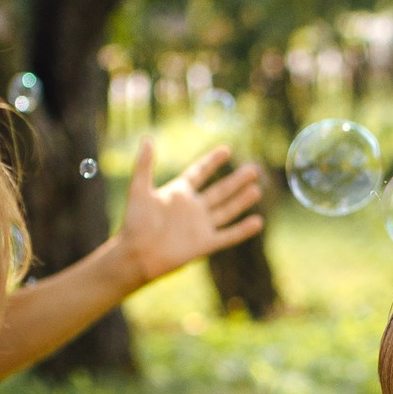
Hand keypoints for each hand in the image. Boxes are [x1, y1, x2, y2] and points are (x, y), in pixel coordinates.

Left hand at [111, 137, 264, 293]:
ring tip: (257, 189)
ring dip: (242, 200)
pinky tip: (258, 222)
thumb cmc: (135, 223)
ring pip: (227, 210)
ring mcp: (200, 226)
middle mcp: (193, 208)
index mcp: (179, 193)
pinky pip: (228, 236)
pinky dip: (242, 230)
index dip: (212, 162)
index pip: (199, 173)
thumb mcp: (139, 190)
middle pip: (220, 190)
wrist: (136, 255)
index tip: (226, 149)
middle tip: (254, 169)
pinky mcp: (205, 244)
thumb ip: (144, 165)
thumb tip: (147, 139)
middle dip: (236, 180)